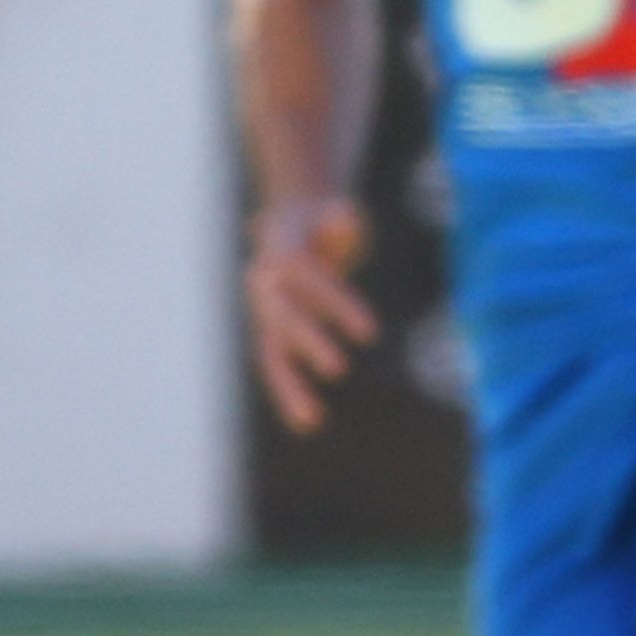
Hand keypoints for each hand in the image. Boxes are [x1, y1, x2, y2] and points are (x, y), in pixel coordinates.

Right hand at [244, 192, 377, 433]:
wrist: (291, 223)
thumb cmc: (323, 219)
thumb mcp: (335, 211)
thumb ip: (340, 219)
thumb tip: (345, 217)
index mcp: (281, 249)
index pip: (310, 279)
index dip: (338, 303)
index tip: (372, 333)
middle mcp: (264, 282)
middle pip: (286, 316)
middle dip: (311, 342)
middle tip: (341, 369)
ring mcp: (264, 310)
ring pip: (272, 351)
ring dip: (290, 386)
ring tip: (312, 422)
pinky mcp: (270, 331)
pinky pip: (277, 364)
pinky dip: (290, 393)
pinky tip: (309, 423)